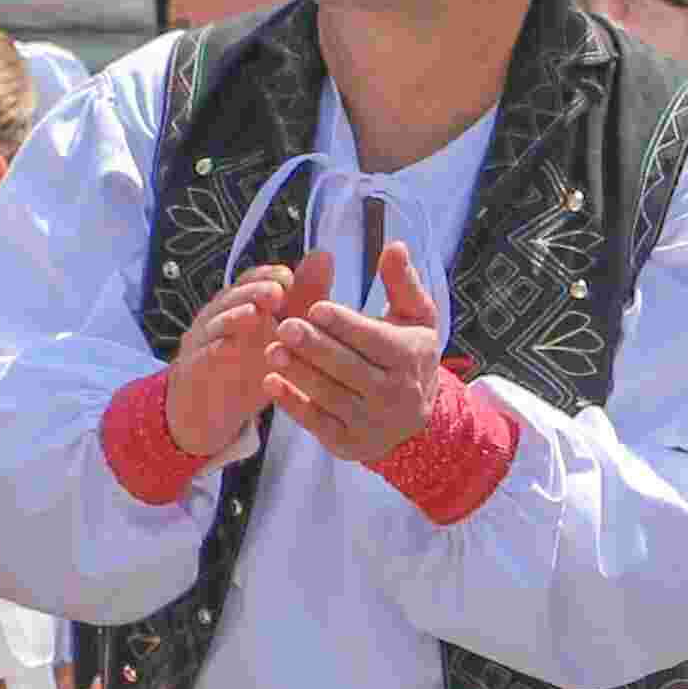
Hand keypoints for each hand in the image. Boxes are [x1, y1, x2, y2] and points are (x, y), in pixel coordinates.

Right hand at [162, 254, 321, 466]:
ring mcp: (201, 341)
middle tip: (277, 293)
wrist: (208, 411)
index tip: (290, 279)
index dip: (269, 276)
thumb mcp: (282, 332)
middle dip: (254, 292)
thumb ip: (304, 296)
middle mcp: (217, 316)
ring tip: (254, 315)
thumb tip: (325, 254)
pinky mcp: (192, 369)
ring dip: (233, 317)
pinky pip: (201, 357)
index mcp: (239, 303)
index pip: (252, 280)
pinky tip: (229, 350)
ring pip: (214, 324)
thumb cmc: (249, 365)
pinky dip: (214, 351)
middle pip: (232, 297)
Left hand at [264, 237, 451, 467]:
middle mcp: (394, 394)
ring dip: (298, 373)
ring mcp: (371, 422)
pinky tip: (271, 383)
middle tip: (284, 326)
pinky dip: (292, 404)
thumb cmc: (409, 357)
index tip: (315, 308)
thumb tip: (395, 246)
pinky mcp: (348, 443)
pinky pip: (317, 423)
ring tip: (272, 350)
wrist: (417, 422)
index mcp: (410, 358)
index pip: (373, 340)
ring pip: (329, 395)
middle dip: (315, 347)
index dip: (344, 325)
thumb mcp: (416, 318)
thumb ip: (402, 283)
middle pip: (348, 368)